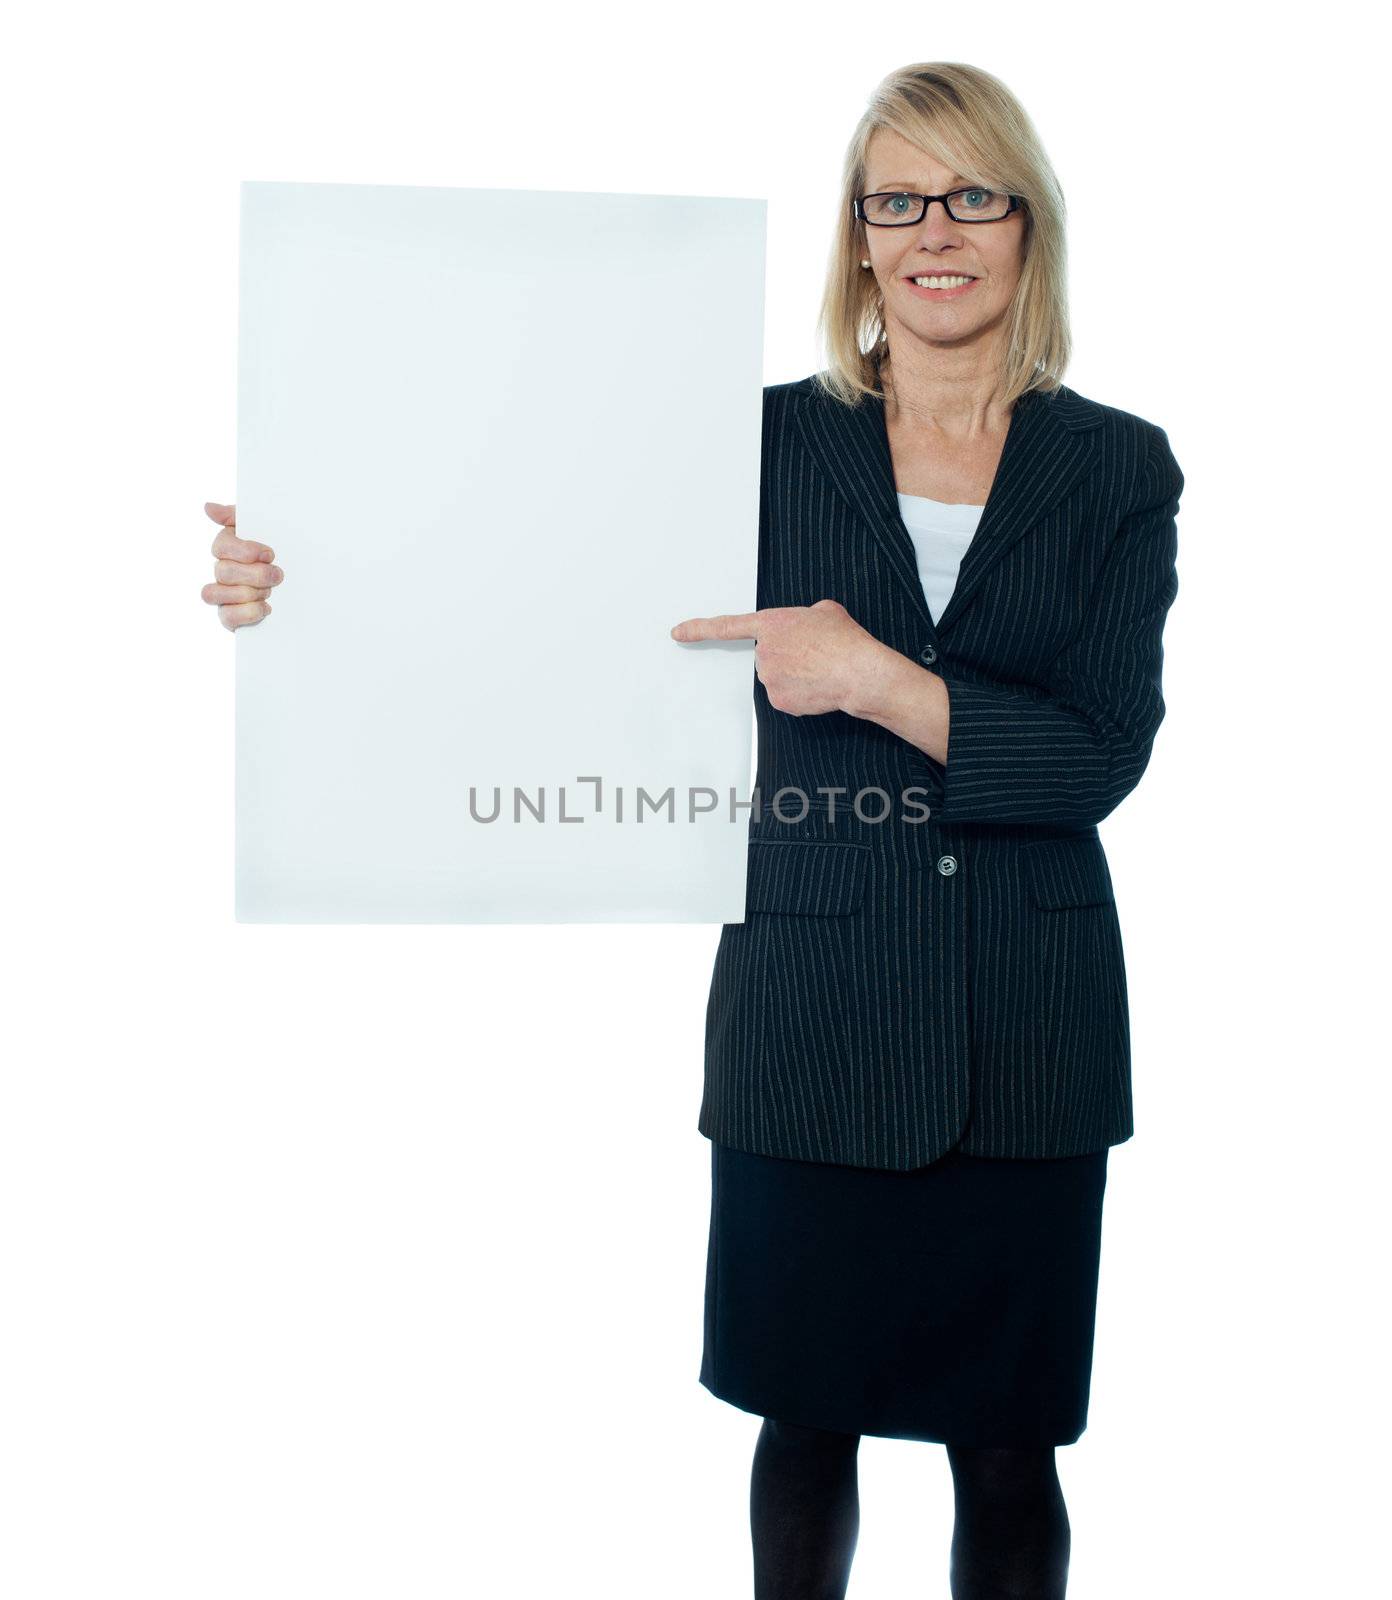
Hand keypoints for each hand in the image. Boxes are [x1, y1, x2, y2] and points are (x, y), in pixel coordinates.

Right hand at [200, 502, 282, 629]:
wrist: (302, 587)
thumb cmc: (278, 554)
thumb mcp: (265, 529)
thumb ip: (237, 516)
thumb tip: (209, 508)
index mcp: (228, 548)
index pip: (221, 546)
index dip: (245, 551)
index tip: (270, 554)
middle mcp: (221, 571)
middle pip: (223, 571)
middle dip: (255, 575)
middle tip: (278, 575)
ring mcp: (222, 595)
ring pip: (215, 593)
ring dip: (249, 593)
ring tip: (270, 591)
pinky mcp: (229, 617)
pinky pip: (226, 616)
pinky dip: (248, 612)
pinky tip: (266, 607)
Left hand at [670, 599, 900, 716]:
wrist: (858, 672)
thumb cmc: (844, 641)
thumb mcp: (824, 610)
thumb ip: (803, 617)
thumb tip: (805, 627)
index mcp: (771, 624)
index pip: (725, 626)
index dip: (698, 629)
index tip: (678, 633)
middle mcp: (763, 653)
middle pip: (766, 656)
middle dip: (785, 656)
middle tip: (811, 654)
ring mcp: (768, 679)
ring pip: (776, 678)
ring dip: (794, 675)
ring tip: (819, 669)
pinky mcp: (778, 701)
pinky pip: (785, 696)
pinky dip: (800, 694)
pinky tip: (817, 686)